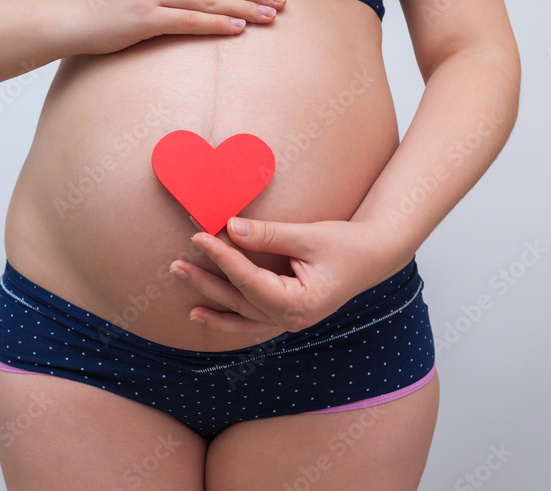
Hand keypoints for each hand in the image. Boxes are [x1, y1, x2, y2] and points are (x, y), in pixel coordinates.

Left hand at [169, 217, 404, 335]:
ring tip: (181, 280)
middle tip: (176, 262)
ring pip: (240, 312)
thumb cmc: (347, 245)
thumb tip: (231, 227)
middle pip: (239, 300)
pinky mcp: (284, 315)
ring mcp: (288, 322)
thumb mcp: (309, 236)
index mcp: (300, 304)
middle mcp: (291, 320)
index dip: (222, 258)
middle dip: (206, 280)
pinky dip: (225, 317)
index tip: (199, 237)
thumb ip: (269, 235)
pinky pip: (249, 320)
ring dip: (209, 297)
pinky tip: (201, 312)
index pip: (250, 281)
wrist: (374, 256)